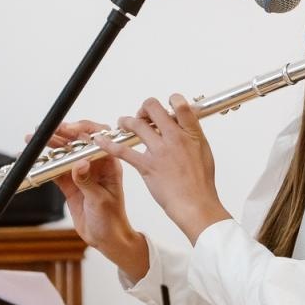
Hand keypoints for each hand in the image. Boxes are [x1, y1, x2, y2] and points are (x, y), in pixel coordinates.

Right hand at [43, 119, 147, 277]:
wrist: (106, 239)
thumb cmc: (111, 220)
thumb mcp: (100, 200)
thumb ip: (87, 181)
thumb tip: (78, 164)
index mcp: (109, 164)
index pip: (98, 139)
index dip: (83, 130)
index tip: (69, 130)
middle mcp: (95, 165)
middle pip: (77, 143)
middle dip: (61, 135)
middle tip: (45, 132)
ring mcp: (81, 173)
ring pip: (63, 154)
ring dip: (49, 147)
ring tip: (32, 140)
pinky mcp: (69, 184)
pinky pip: (55, 170)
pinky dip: (43, 165)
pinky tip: (32, 159)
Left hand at [92, 94, 231, 242]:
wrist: (196, 204)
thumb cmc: (201, 183)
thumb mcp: (203, 152)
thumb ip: (192, 136)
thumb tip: (184, 127)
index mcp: (192, 133)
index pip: (180, 105)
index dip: (170, 100)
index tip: (165, 106)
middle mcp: (175, 138)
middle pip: (153, 109)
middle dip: (144, 109)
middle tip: (141, 115)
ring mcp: (160, 151)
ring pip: (136, 125)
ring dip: (126, 121)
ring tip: (123, 123)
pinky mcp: (147, 165)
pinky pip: (123, 151)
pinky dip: (109, 144)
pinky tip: (101, 140)